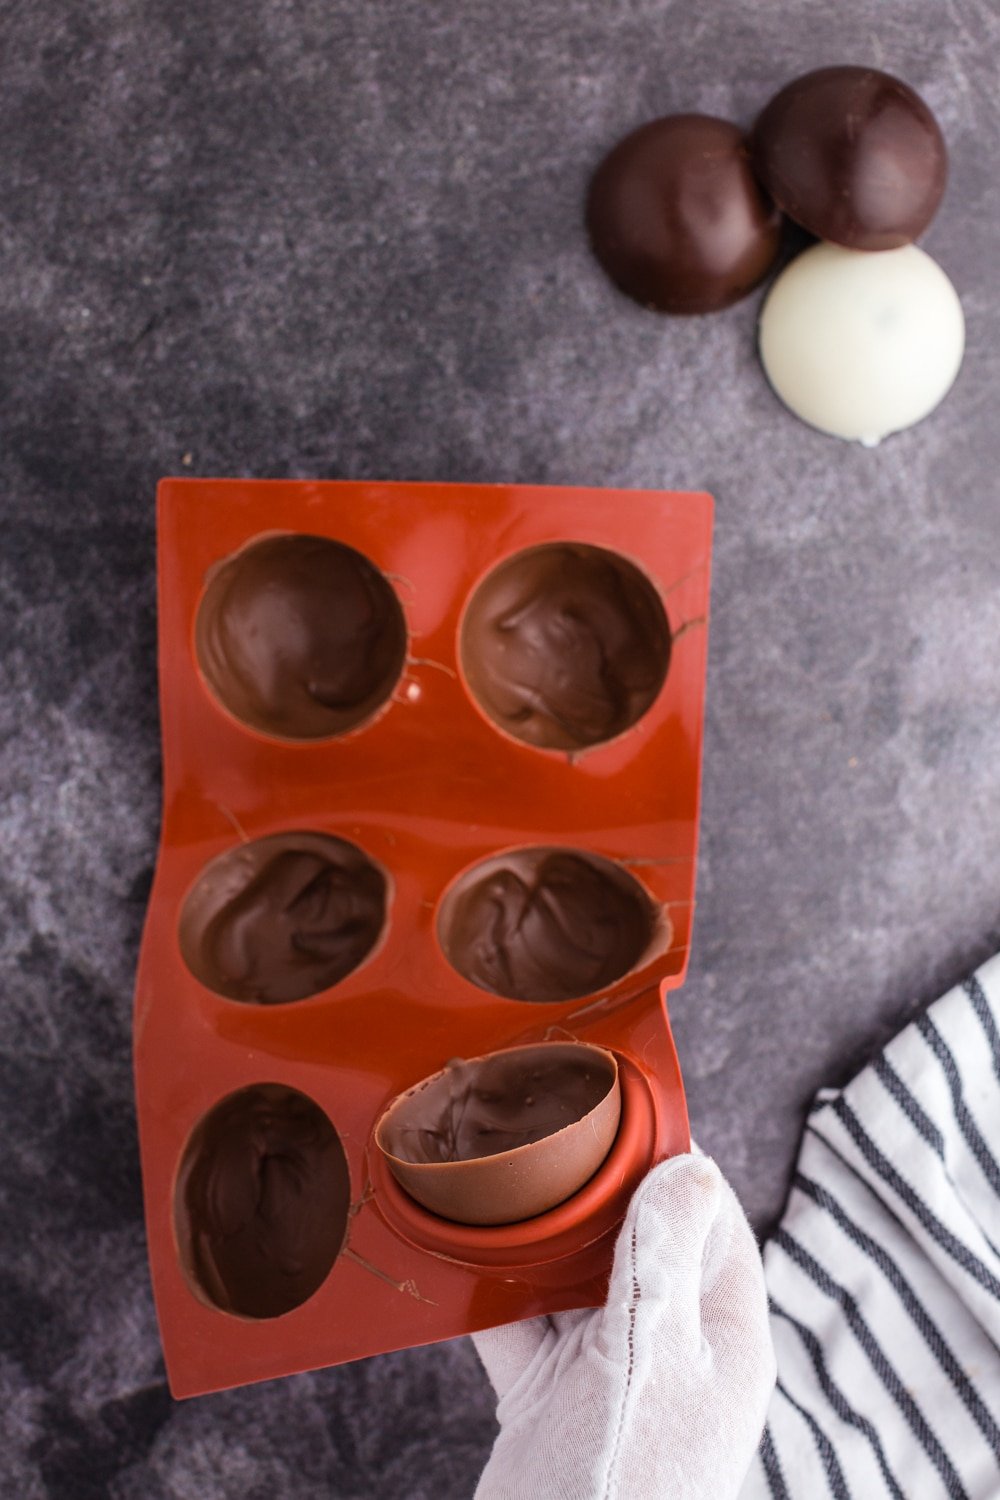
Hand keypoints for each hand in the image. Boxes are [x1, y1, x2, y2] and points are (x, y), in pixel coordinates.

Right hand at [472, 1154, 774, 1499]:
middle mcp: (671, 1346)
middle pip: (638, 1240)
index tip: (623, 1109)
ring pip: (575, 1278)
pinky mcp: (552, 1399)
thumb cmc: (623, 1485)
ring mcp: (610, 1373)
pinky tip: (463, 1250)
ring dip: (537, 1237)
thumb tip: (690, 1165)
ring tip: (498, 1177)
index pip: (710, 1220)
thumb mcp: (646, 1358)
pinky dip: (493, 1290)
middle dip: (592, 1190)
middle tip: (544, 1131)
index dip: (672, 1161)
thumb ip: (660, 1261)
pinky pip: (522, 1324)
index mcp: (722, 1334)